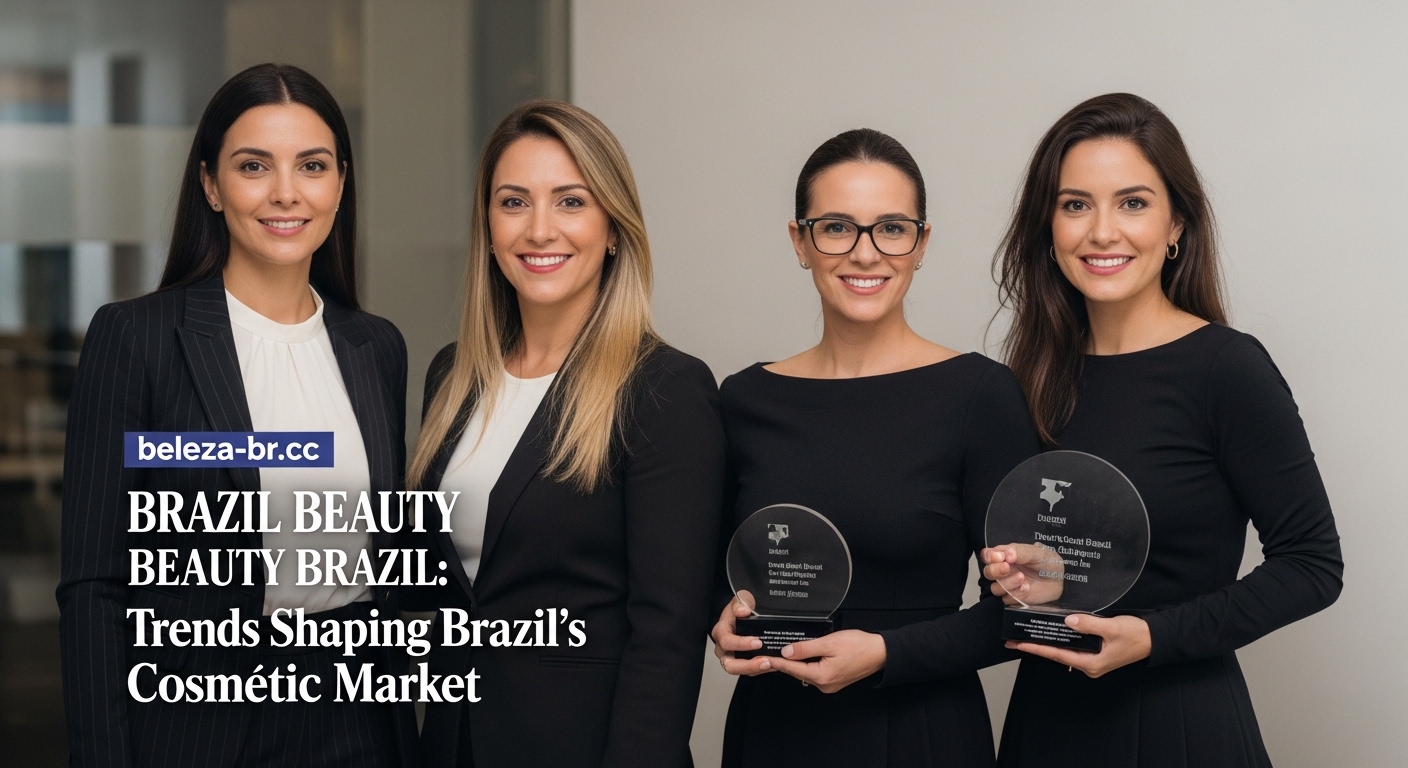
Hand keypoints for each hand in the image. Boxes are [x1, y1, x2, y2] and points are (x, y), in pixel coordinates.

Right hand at [710, 591, 774, 676]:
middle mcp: (723, 648)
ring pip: (740, 671)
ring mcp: (732, 657)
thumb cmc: (741, 607)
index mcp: (721, 631)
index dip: (741, 644)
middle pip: (730, 664)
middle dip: (748, 665)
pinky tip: (774, 664)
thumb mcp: (742, 598)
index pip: (727, 641)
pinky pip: (750, 671)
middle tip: (765, 661)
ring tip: (771, 664)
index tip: (758, 642)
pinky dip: (761, 669)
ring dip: (756, 669)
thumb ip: (741, 602)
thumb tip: (742, 611)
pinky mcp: (742, 662)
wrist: (744, 613)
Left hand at [767, 630, 886, 693]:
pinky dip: (808, 663)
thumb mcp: (829, 642)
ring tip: (784, 651)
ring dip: (797, 661)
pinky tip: (803, 654)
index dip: (776, 662)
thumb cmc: (859, 646)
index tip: (762, 659)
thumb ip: (806, 648)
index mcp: (822, 676)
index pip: (792, 669)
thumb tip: (787, 652)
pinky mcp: (834, 681)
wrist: (880, 653)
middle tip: (770, 652)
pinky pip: (815, 672)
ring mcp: (829, 684)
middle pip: (798, 671)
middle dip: (785, 661)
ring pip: (806, 671)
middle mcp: (824, 684)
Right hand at [981, 544, 1064, 606]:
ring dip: (1007, 583)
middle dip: (995, 570)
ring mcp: (1007, 585)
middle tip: (1006, 568)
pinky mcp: (1014, 598)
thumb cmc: (1047, 562)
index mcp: (1006, 556)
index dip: (989, 556)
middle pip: (988, 572)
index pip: (988, 555)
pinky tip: (1027, 588)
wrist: (1059, 581)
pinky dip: (1016, 593)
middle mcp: (1003, 571)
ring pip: (996, 588)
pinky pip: (1007, 598)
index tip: (1000, 557)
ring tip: (1022, 578)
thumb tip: (1007, 554)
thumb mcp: (1037, 552)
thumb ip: (1021, 551)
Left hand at [1005, 614, 1151, 677]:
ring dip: (1046, 644)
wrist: (1155, 638)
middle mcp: (1089, 665)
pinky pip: (1072, 648)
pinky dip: (1059, 641)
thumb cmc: (1136, 635)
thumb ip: (1089, 625)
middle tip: (1014, 640)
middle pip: (1057, 655)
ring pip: (1063, 652)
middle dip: (1036, 647)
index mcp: (1091, 663)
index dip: (1037, 648)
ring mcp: (1092, 660)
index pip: (1058, 655)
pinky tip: (1050, 634)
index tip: (1019, 644)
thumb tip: (1068, 621)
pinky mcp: (1095, 654)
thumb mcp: (1112, 627)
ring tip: (1026, 636)